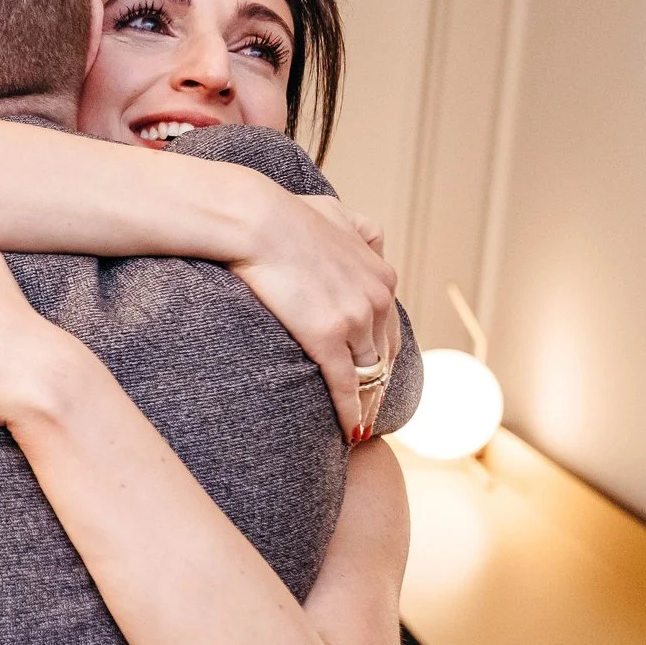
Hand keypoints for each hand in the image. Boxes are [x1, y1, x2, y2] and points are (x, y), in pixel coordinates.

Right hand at [231, 191, 399, 440]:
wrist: (256, 222)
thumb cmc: (286, 214)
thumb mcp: (337, 213)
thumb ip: (360, 230)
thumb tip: (370, 241)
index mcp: (382, 276)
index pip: (389, 329)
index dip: (381, 355)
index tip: (373, 374)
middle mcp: (377, 300)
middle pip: (384, 356)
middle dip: (378, 384)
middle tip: (371, 409)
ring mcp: (355, 321)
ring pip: (369, 375)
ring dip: (367, 404)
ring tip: (361, 426)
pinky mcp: (327, 339)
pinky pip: (345, 385)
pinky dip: (351, 412)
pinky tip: (351, 431)